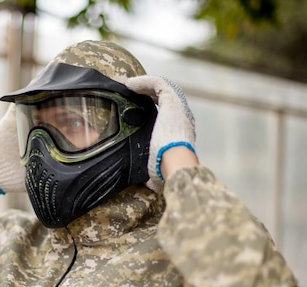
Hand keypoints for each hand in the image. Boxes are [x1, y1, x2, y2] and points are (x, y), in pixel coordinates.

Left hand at [125, 75, 196, 191]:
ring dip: (142, 84)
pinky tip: (129, 84)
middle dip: (144, 92)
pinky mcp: (172, 101)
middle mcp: (181, 117)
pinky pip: (158, 84)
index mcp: (178, 132)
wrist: (176, 165)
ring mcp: (178, 108)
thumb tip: (147, 185)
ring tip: (125, 84)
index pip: (165, 113)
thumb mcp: (155, 170)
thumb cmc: (165, 172)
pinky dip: (144, 82)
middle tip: (126, 91)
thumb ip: (152, 172)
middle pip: (162, 98)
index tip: (132, 106)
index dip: (149, 107)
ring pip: (160, 88)